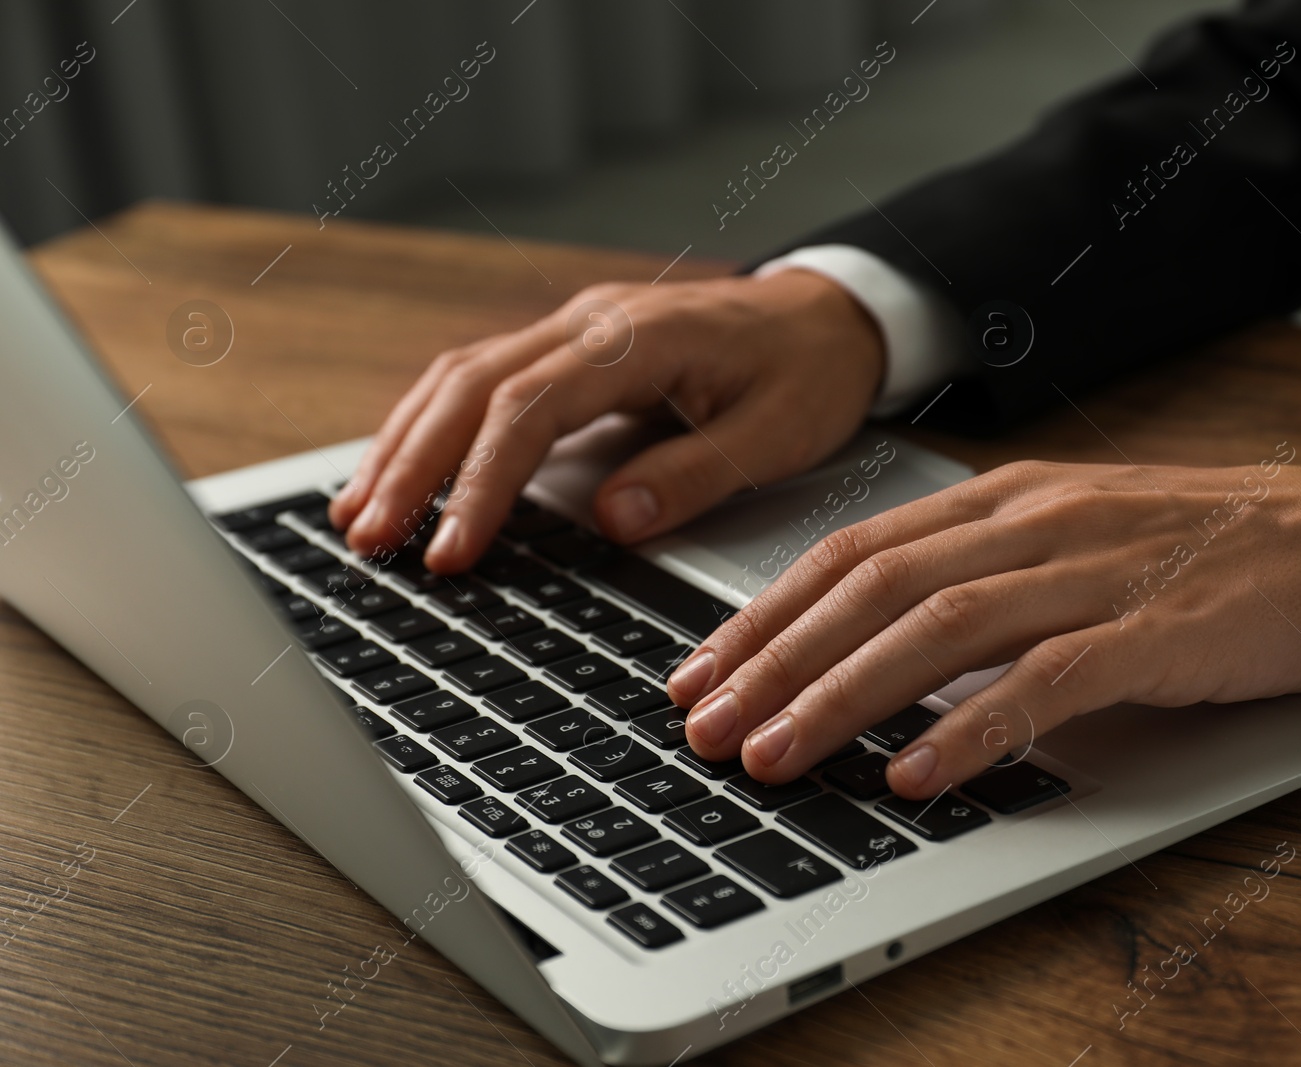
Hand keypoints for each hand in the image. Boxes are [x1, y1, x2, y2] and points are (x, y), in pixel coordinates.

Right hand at [329, 270, 884, 569]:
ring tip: (358, 513)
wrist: (831, 314)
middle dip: (413, 465)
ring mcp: (575, 326)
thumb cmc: (809, 372)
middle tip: (368, 539)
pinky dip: (435, 425)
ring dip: (406, 443)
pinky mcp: (572, 346)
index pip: (530, 411)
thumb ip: (694, 474)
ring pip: (462, 376)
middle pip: (471, 386)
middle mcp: (590, 321)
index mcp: (637, 339)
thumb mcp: (776, 434)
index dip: (482, 484)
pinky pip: (484, 379)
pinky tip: (404, 468)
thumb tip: (613, 519)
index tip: (450, 551)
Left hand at [667, 456, 1300, 797]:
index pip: (854, 551)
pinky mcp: (1159, 628)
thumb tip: (876, 647)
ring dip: (843, 696)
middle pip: (873, 587)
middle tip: (705, 727)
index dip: (765, 613)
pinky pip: (1048, 678)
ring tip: (776, 757)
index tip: (699, 671)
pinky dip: (973, 728)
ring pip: (939, 627)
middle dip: (774, 661)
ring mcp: (1097, 571)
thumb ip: (981, 579)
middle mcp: (1035, 522)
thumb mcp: (1071, 540)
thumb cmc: (1206, 548)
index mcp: (1005, 498)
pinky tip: (916, 773)